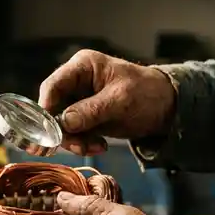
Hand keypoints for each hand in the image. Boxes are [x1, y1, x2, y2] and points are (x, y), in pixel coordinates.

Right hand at [39, 49, 176, 155]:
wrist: (167, 108)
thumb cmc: (147, 93)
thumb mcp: (121, 101)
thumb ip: (91, 110)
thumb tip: (63, 122)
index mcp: (83, 66)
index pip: (53, 85)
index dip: (46, 108)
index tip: (48, 131)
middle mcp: (76, 82)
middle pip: (53, 108)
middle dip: (63, 131)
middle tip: (78, 146)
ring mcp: (80, 101)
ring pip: (61, 125)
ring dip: (75, 141)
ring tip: (96, 147)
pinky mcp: (86, 118)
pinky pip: (74, 134)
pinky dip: (83, 144)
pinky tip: (100, 146)